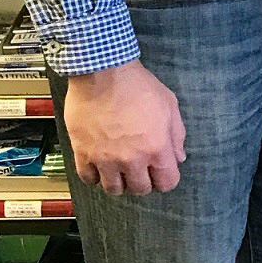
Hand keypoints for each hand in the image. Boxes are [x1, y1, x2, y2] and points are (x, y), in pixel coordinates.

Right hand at [63, 60, 185, 196]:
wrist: (102, 73)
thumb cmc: (139, 86)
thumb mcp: (169, 105)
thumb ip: (177, 135)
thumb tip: (178, 157)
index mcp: (157, 148)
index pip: (167, 183)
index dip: (166, 179)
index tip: (162, 171)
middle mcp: (132, 160)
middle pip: (140, 189)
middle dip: (144, 181)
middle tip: (140, 169)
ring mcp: (105, 159)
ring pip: (113, 189)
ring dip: (119, 182)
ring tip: (120, 169)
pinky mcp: (82, 153)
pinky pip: (88, 179)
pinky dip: (95, 176)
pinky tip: (99, 165)